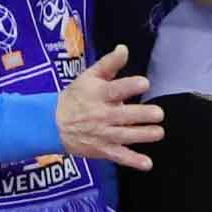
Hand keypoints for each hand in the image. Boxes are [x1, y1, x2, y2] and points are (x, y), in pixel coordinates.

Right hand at [55, 45, 165, 169]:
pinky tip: (147, 163)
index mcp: (98, 94)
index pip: (115, 89)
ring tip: (159, 133)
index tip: (144, 83)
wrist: (53, 123)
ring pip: (125, 136)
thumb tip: (124, 48)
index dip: (129, 86)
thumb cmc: (76, 97)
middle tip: (158, 114)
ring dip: (143, 135)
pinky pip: (119, 156)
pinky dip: (132, 161)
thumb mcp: (89, 77)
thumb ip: (109, 64)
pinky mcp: (102, 149)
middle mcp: (101, 115)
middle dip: (142, 115)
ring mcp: (102, 134)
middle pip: (124, 115)